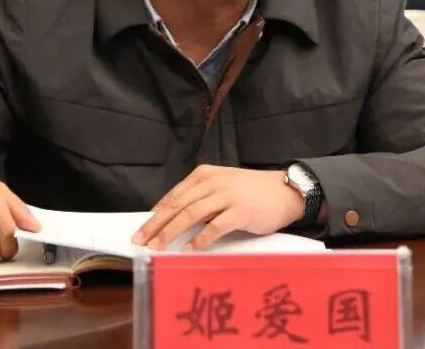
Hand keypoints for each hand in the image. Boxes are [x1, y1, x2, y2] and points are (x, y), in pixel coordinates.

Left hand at [132, 165, 303, 250]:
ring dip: (171, 232)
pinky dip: (200, 239)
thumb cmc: (251, 192)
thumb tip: (171, 218)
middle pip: (177, 205)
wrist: (284, 191)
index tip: (142, 228)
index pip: (173, 195)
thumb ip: (199, 197)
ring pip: (191, 214)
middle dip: (156, 224)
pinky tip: (189, 249)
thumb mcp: (221, 186)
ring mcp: (226, 196)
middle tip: (140, 240)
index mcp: (204, 175)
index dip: (155, 213)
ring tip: (158, 247)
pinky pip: (214, 227)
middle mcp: (212, 182)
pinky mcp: (240, 211)